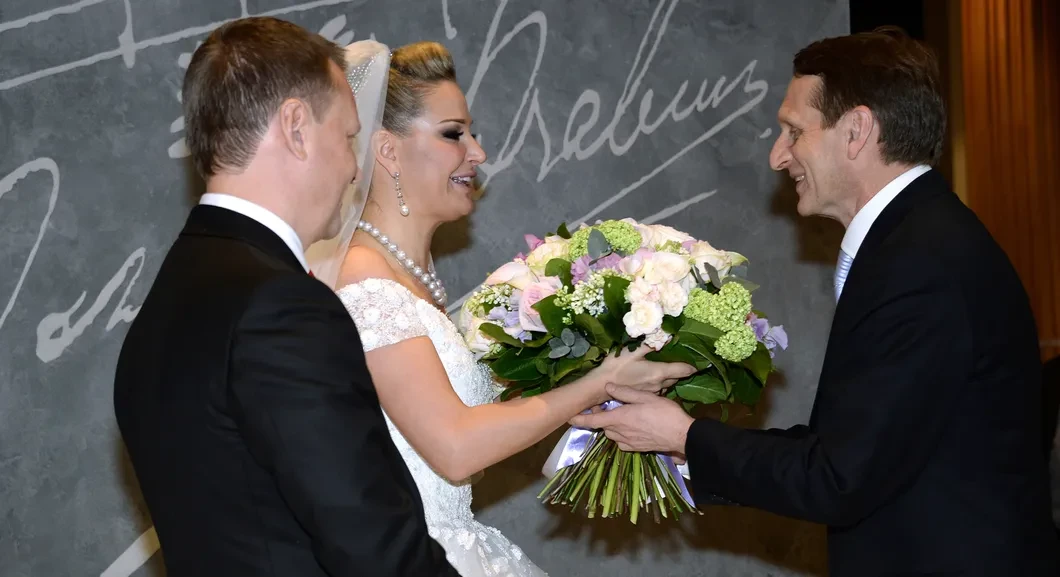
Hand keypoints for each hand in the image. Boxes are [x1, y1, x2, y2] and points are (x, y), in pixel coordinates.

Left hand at [568, 384, 694, 453]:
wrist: (682, 435)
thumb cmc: (664, 413)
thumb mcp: (645, 397)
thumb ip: (624, 393)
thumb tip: (607, 387)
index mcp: (620, 419)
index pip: (592, 421)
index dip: (579, 419)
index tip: (568, 418)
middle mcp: (620, 433)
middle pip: (603, 426)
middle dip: (600, 418)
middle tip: (605, 405)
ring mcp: (628, 443)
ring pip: (612, 434)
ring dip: (612, 425)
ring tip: (621, 414)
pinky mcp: (637, 449)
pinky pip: (622, 441)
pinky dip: (621, 433)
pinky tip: (632, 426)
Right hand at [594, 344, 694, 395]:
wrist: (600, 387)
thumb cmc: (616, 367)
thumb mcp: (632, 351)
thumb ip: (650, 343)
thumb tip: (666, 334)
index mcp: (659, 372)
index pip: (684, 370)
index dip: (692, 366)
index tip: (700, 362)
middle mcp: (660, 383)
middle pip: (677, 377)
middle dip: (681, 371)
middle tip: (682, 361)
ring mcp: (654, 392)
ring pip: (668, 384)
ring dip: (670, 378)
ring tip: (668, 369)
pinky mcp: (646, 396)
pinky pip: (659, 389)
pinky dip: (661, 383)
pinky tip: (654, 378)